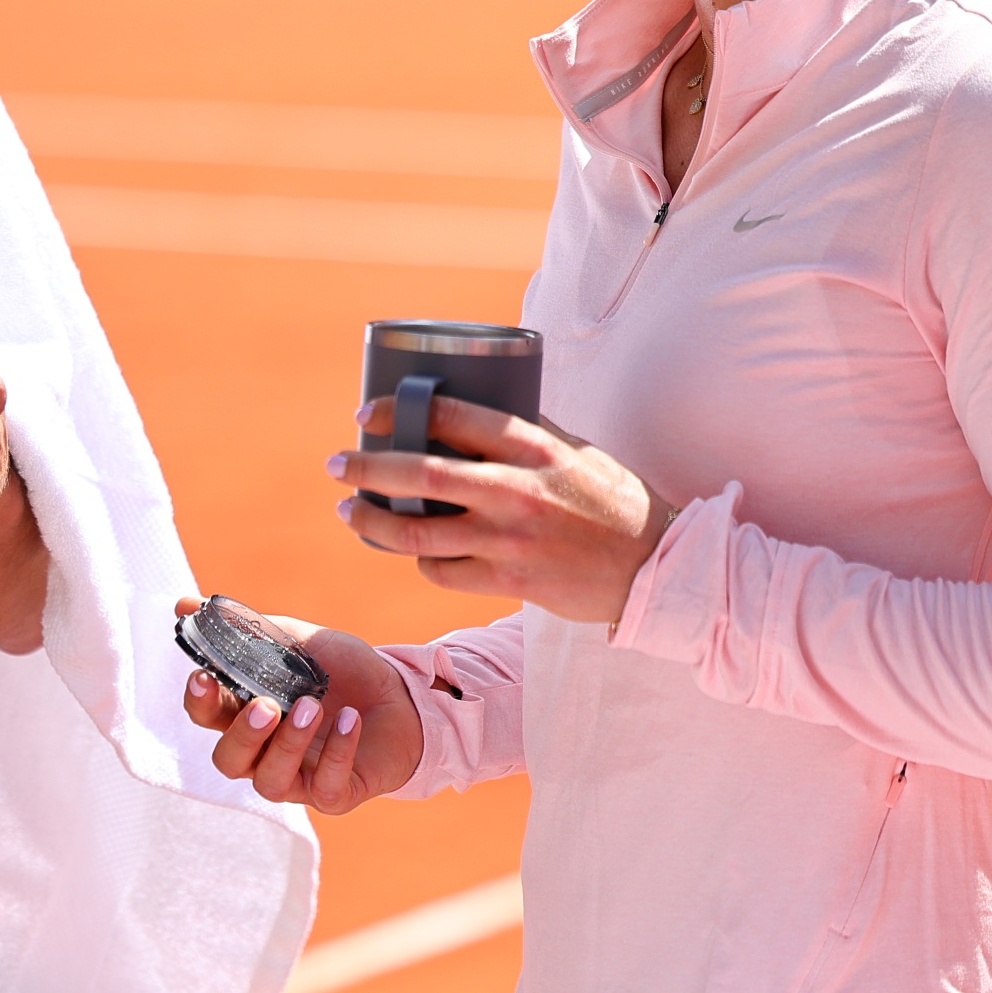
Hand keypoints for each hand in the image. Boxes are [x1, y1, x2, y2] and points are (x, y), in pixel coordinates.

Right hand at [175, 598, 424, 814]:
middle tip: (266, 704)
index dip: (200, 701)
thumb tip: (182, 604)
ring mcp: (299, 778)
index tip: (205, 675)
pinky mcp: (337, 794)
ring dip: (288, 745)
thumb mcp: (295, 642)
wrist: (403, 696)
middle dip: (243, 735)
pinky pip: (327, 788)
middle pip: (229, 761)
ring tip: (313, 706)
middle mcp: (265, 753)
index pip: (208, 716)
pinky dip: (338, 752)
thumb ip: (245, 628)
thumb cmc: (341, 673)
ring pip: (270, 782)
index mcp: (247, 714)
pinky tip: (351, 719)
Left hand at [335, 393, 674, 625]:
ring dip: (372, 522)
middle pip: (419, 474)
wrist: (654, 567)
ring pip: (418, 531)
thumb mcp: (573, 450)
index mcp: (532, 446)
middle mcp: (516, 489)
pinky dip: (419, 559)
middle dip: (366, 467)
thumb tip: (464, 413)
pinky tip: (411, 550)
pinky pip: (441, 570)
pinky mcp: (509, 580)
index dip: (398, 412)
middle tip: (338, 465)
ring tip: (350, 512)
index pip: (450, 416)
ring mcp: (509, 539)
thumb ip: (524, 434)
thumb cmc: (612, 500)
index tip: (367, 415)